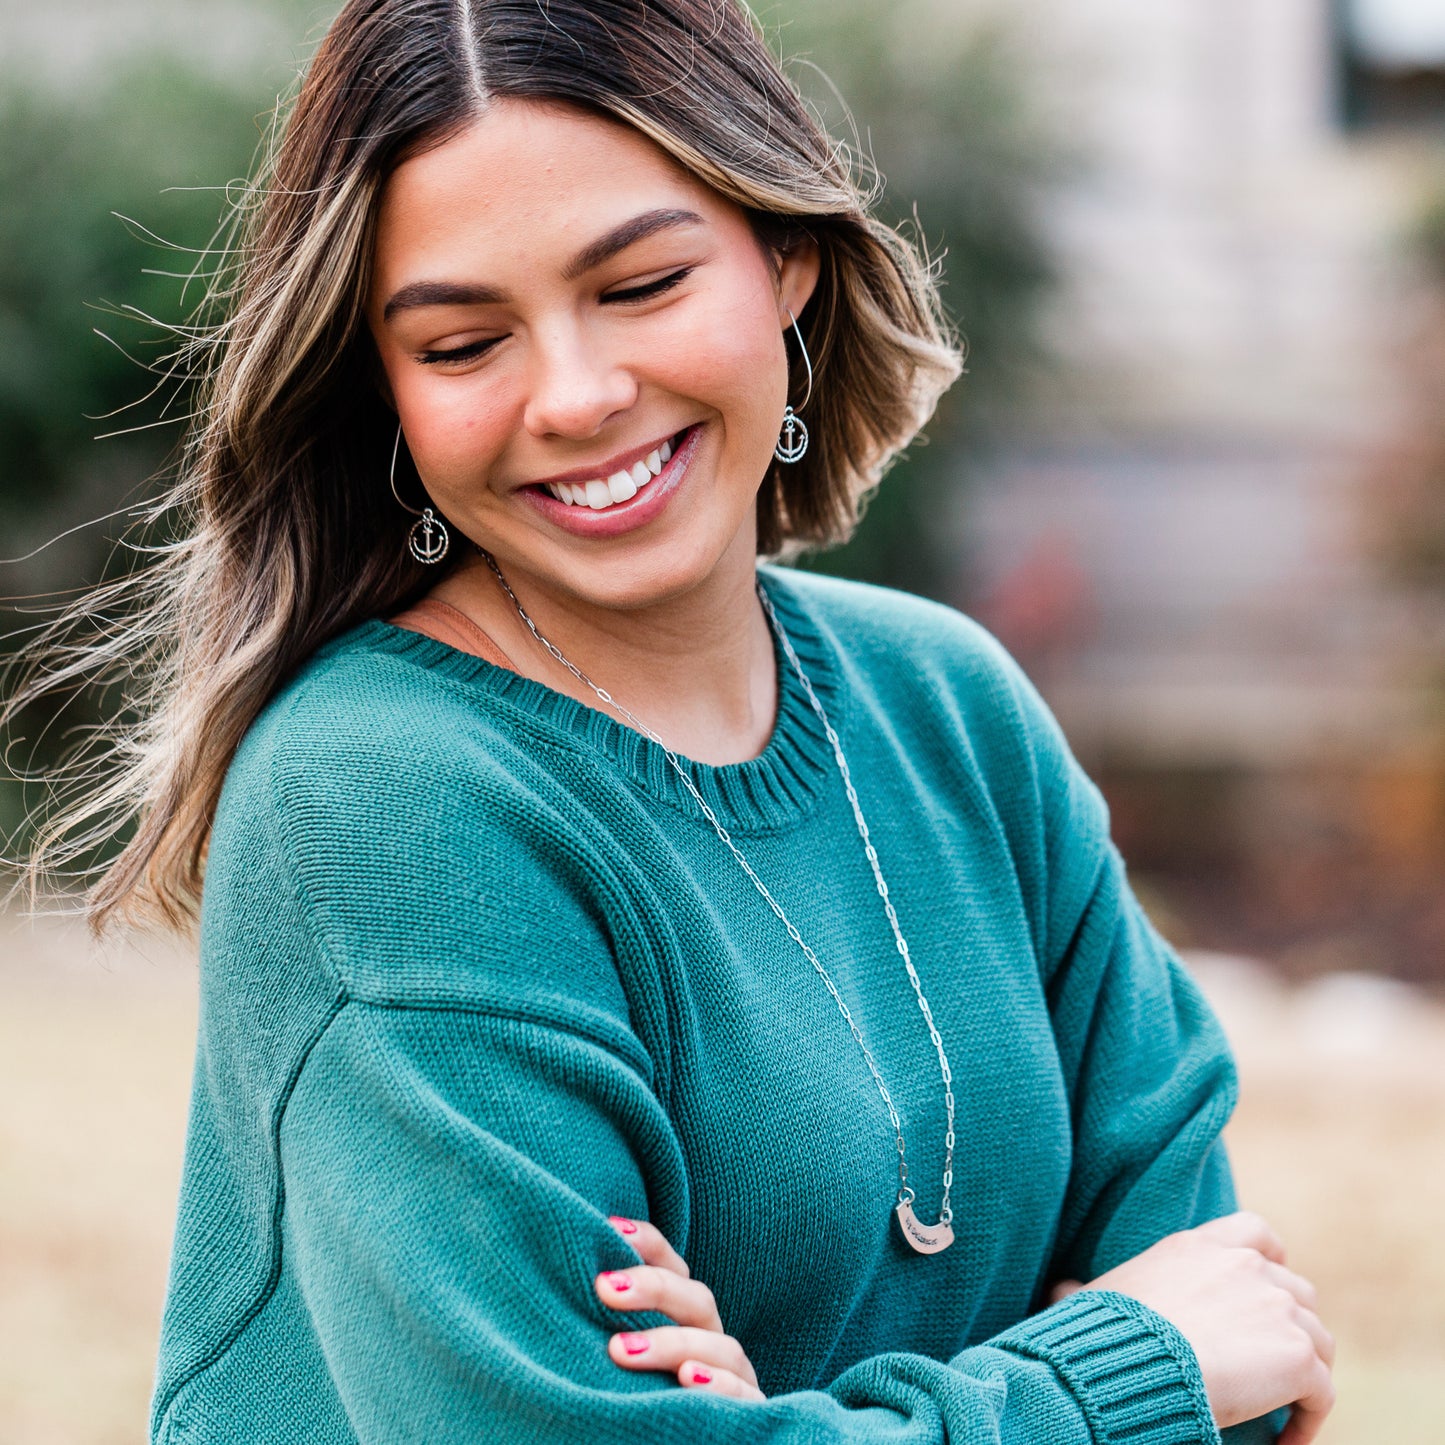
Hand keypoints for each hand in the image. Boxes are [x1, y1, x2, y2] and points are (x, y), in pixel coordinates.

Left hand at [596, 1216, 764, 1400]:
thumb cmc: (643, 1404)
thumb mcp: (628, 1359)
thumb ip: (615, 1326)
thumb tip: (576, 1283)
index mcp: (687, 1322)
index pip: (676, 1271)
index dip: (650, 1245)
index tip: (611, 1227)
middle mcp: (713, 1342)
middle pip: (698, 1301)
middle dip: (653, 1288)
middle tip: (604, 1286)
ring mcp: (736, 1378)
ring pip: (722, 1348)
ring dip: (672, 1344)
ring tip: (621, 1349)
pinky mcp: (750, 1414)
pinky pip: (745, 1396)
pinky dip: (720, 1385)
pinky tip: (687, 1379)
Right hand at [1050, 1212, 1333, 1444]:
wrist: (1135, 1361)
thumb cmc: (1105, 1332)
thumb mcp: (1096, 1294)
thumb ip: (1085, 1288)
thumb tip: (1058, 1290)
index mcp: (1200, 1246)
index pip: (1256, 1233)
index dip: (1270, 1259)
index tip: (1267, 1288)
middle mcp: (1245, 1266)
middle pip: (1297, 1290)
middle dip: (1291, 1327)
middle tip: (1270, 1368)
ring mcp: (1278, 1306)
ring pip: (1318, 1341)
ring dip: (1306, 1374)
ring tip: (1283, 1411)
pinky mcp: (1299, 1355)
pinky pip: (1323, 1393)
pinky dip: (1310, 1420)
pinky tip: (1285, 1443)